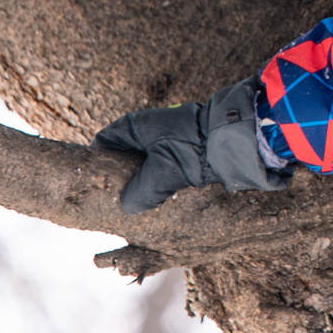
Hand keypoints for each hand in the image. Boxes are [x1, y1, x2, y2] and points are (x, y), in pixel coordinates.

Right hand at [93, 78, 286, 214]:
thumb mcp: (163, 172)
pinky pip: (159, 167)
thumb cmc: (197, 148)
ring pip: (141, 164)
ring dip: (141, 182)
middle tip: (117, 202)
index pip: (103, 143)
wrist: (237, 137)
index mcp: (134, 126)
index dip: (97, 165)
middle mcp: (146, 129)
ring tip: (139, 203)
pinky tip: (160, 196)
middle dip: (119, 177)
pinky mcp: (179, 149)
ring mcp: (163, 138)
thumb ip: (140, 191)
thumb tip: (126, 206)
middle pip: (121, 156)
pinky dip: (157, 180)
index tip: (96, 189)